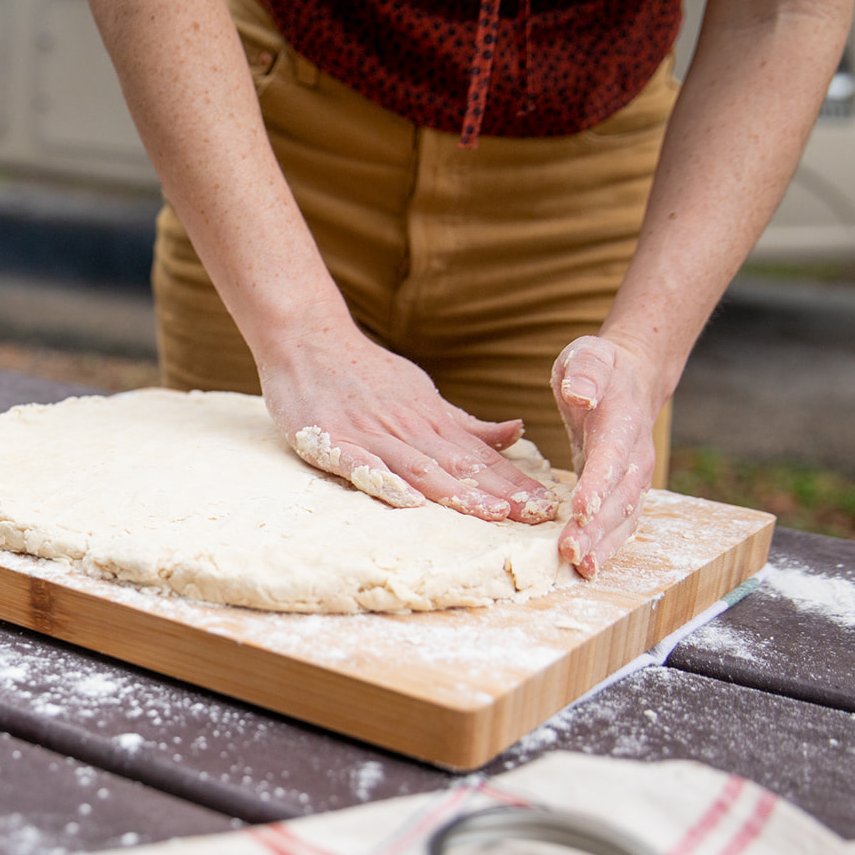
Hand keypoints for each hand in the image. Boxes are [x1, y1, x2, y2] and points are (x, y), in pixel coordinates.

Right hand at [259, 327, 560, 522]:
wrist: (306, 339)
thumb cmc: (363, 372)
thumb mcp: (422, 394)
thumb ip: (464, 424)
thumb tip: (517, 432)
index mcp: (430, 421)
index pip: (480, 457)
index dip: (514, 481)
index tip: (547, 504)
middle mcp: (407, 429)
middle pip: (459, 466)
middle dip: (499, 492)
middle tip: (535, 516)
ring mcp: (369, 435)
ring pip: (420, 468)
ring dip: (458, 493)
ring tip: (492, 514)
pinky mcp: (331, 441)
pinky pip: (360, 465)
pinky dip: (385, 482)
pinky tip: (408, 501)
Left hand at [551, 336, 662, 576]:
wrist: (631, 380)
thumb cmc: (600, 368)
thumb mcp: (588, 355)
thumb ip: (585, 372)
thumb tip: (580, 393)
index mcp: (622, 422)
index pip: (612, 457)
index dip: (598, 484)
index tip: (581, 509)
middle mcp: (634, 455)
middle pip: (618, 497)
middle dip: (596, 527)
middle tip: (570, 551)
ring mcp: (633, 476)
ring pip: (623, 517)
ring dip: (603, 544)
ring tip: (580, 567)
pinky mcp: (624, 491)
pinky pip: (620, 523)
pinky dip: (606, 545)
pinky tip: (587, 566)